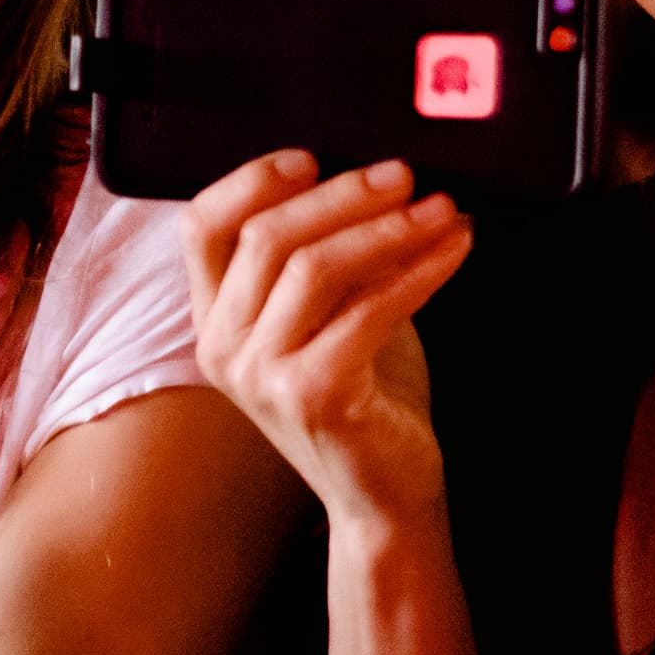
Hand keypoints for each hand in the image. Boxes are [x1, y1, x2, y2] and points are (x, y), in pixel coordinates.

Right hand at [182, 151, 470, 528]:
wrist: (384, 497)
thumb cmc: (362, 399)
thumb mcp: (328, 317)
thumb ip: (325, 259)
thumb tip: (372, 181)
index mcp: (213, 323)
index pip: (200, 229)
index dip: (249, 181)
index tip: (311, 158)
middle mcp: (221, 348)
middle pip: (266, 235)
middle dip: (343, 195)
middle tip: (404, 175)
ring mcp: (261, 375)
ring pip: (314, 266)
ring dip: (388, 228)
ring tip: (441, 209)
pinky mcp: (312, 394)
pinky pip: (368, 308)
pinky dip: (419, 270)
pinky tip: (454, 251)